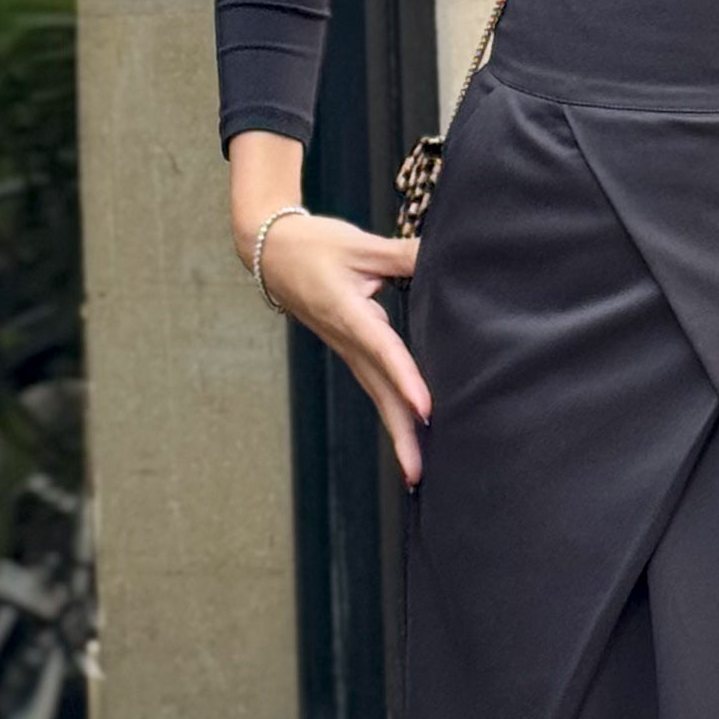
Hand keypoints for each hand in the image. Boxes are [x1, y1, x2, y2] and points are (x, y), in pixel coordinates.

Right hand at [251, 205, 430, 483]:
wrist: (271, 253)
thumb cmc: (315, 247)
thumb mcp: (360, 245)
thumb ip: (404, 254)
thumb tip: (447, 255)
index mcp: (348, 314)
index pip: (383, 350)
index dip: (405, 379)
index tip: (426, 409)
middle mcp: (348, 340)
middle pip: (380, 393)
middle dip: (400, 434)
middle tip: (419, 474)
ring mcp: (348, 350)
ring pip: (378, 396)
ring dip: (398, 433)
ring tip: (418, 472)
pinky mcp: (351, 351)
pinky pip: (376, 388)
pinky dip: (393, 413)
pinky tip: (410, 434)